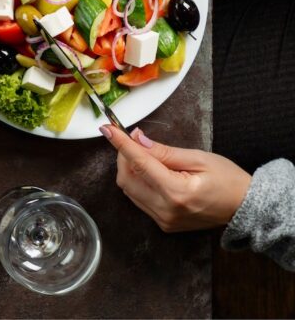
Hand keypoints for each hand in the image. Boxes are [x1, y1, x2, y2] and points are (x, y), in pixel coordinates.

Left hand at [104, 125, 251, 231]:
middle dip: (124, 156)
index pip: (139, 163)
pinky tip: (151, 173)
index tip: (107, 129)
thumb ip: (164, 152)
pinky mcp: (164, 224)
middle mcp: (166, 210)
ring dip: (129, 169)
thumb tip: (137, 139)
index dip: (121, 144)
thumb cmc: (227, 179)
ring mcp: (164, 220)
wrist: (245, 208)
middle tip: (135, 140)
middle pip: (127, 178)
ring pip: (129, 190)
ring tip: (147, 156)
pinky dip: (138, 183)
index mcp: (176, 192)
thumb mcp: (198, 158)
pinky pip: (139, 200)